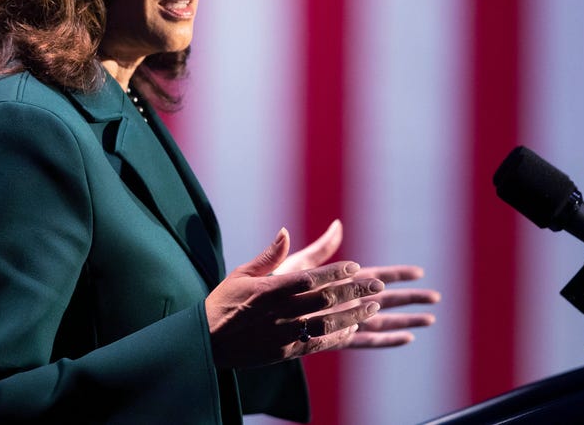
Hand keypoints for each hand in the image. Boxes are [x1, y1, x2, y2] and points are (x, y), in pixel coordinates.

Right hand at [204, 228, 383, 368]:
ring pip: (327, 324)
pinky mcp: (285, 352)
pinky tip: (353, 328)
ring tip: (373, 307)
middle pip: (325, 300)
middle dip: (355, 291)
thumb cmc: (224, 302)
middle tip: (378, 286)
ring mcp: (284, 334)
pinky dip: (338, 336)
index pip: (310, 278)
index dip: (336, 272)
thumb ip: (270, 255)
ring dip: (353, 315)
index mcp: (269, 289)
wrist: (206, 341)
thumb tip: (286, 231)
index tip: (356, 266)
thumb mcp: (241, 273)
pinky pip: (318, 345)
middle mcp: (279, 311)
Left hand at [274, 220, 440, 348]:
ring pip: (380, 322)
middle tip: (436, 298)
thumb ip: (318, 250)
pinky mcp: (333, 339)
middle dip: (410, 298)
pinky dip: (385, 341)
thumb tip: (339, 225)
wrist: (246, 320)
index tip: (419, 271)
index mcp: (337, 282)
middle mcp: (343, 302)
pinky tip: (406, 339)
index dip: (397, 274)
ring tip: (431, 320)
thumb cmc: (266, 289)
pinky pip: (364, 342)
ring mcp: (340, 322)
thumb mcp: (294, 265)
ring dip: (405, 321)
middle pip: (385, 299)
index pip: (374, 275)